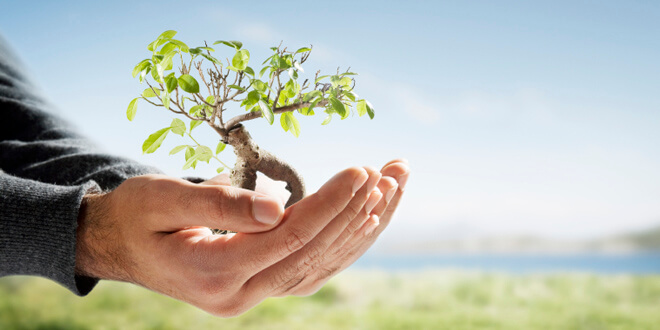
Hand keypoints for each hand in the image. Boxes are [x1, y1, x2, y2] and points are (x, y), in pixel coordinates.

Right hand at [75, 165, 382, 316]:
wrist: (119, 245)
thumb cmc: (135, 214)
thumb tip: (278, 207)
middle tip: (392, 172)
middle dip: (357, 211)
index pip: (288, 239)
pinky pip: (313, 268)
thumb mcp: (162, 198)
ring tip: (394, 186)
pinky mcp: (261, 286)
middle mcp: (239, 295)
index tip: (362, 171)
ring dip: (362, 226)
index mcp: (212, 274)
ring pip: (321, 265)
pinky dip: (345, 241)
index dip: (329, 205)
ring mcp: (252, 296)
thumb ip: (218, 204)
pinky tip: (370, 214)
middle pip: (314, 255)